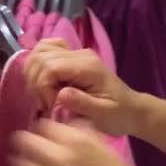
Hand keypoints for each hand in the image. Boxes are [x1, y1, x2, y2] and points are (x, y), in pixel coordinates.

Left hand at [9, 119, 148, 165]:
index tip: (46, 136)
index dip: (44, 130)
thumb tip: (70, 126)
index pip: (44, 125)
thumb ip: (86, 135)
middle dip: (27, 142)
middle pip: (25, 140)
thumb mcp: (107, 150)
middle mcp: (56, 155)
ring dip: (23, 161)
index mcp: (75, 140)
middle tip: (32, 148)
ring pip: (20, 162)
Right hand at [24, 38, 140, 136]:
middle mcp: (80, 54)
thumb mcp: (103, 114)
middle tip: (45, 104)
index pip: (50, 67)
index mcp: (87, 66)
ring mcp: (74, 53)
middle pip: (41, 57)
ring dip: (34, 74)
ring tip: (43, 95)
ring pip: (39, 51)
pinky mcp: (70, 57)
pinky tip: (43, 83)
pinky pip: (45, 51)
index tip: (50, 107)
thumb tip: (59, 94)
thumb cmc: (118, 115)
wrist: (131, 109)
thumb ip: (82, 103)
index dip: (42, 87)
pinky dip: (37, 65)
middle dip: (36, 83)